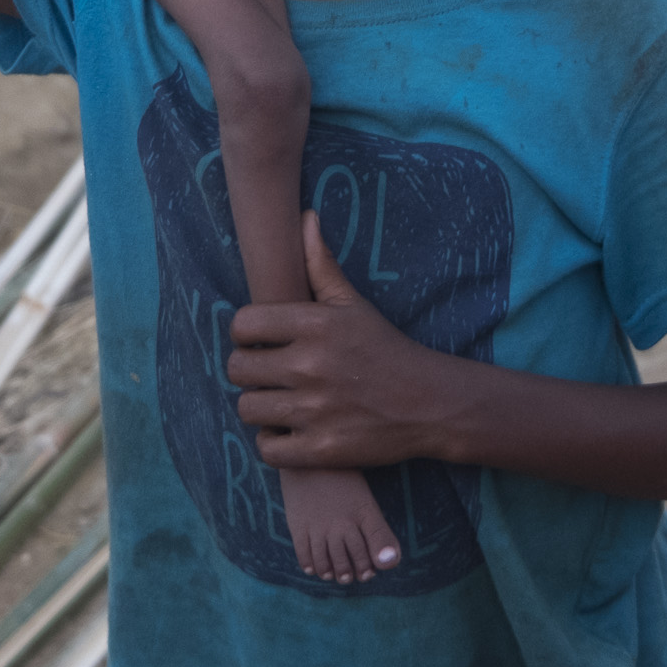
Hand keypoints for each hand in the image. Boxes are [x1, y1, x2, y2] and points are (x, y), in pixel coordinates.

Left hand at [228, 212, 442, 470]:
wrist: (429, 402)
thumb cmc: (385, 348)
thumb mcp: (354, 304)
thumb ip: (321, 264)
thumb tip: (306, 217)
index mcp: (315, 325)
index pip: (241, 324)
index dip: (245, 333)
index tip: (261, 341)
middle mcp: (310, 366)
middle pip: (237, 369)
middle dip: (249, 370)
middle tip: (270, 373)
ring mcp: (314, 410)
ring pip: (247, 409)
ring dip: (260, 406)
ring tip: (281, 401)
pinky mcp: (320, 449)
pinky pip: (266, 448)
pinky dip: (274, 442)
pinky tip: (291, 430)